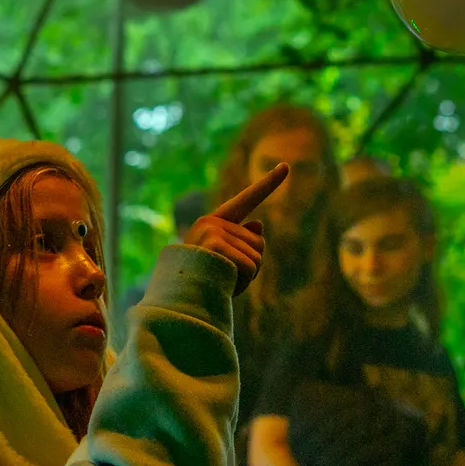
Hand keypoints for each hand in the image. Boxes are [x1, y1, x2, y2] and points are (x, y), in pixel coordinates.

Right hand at [184, 163, 287, 296]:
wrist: (178, 299)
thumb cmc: (202, 282)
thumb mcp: (227, 262)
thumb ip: (243, 244)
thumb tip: (259, 224)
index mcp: (215, 222)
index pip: (247, 200)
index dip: (268, 183)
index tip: (286, 166)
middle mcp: (213, 222)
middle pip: (258, 244)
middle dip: (250, 267)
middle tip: (226, 277)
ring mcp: (212, 230)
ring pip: (256, 258)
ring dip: (246, 278)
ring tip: (221, 283)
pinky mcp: (214, 242)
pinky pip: (250, 267)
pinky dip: (243, 283)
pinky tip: (223, 284)